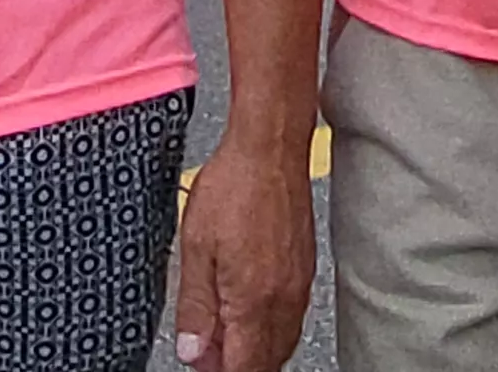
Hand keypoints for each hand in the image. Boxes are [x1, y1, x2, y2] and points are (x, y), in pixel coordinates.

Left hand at [170, 135, 312, 371]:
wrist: (270, 148)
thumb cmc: (234, 186)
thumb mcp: (196, 248)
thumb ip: (195, 306)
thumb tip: (192, 350)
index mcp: (254, 300)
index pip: (243, 367)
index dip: (218, 371)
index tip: (200, 361)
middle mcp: (284, 299)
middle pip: (267, 362)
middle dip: (237, 365)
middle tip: (206, 350)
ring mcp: (299, 285)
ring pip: (283, 342)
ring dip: (255, 349)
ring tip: (224, 332)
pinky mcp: (305, 269)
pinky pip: (292, 317)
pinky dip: (270, 327)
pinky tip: (249, 311)